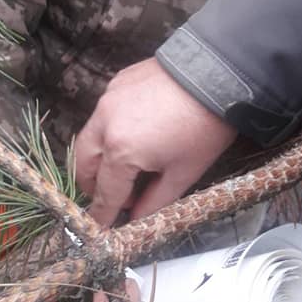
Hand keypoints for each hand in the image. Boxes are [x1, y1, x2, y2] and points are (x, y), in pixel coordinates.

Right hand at [75, 58, 237, 225]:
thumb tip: (136, 218)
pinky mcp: (116, 83)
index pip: (105, 193)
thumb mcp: (183, 173)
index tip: (98, 228)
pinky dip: (109, 131)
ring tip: (124, 168)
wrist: (217, 74)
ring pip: (89, 137)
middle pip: (84, 164)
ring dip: (98, 157)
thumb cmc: (204, 128)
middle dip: (93, 185)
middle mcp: (104, 125)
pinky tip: (134, 134)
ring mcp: (107, 100)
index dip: (102, 214)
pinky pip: (102, 114)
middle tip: (113, 197)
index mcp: (121, 152)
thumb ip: (154, 201)